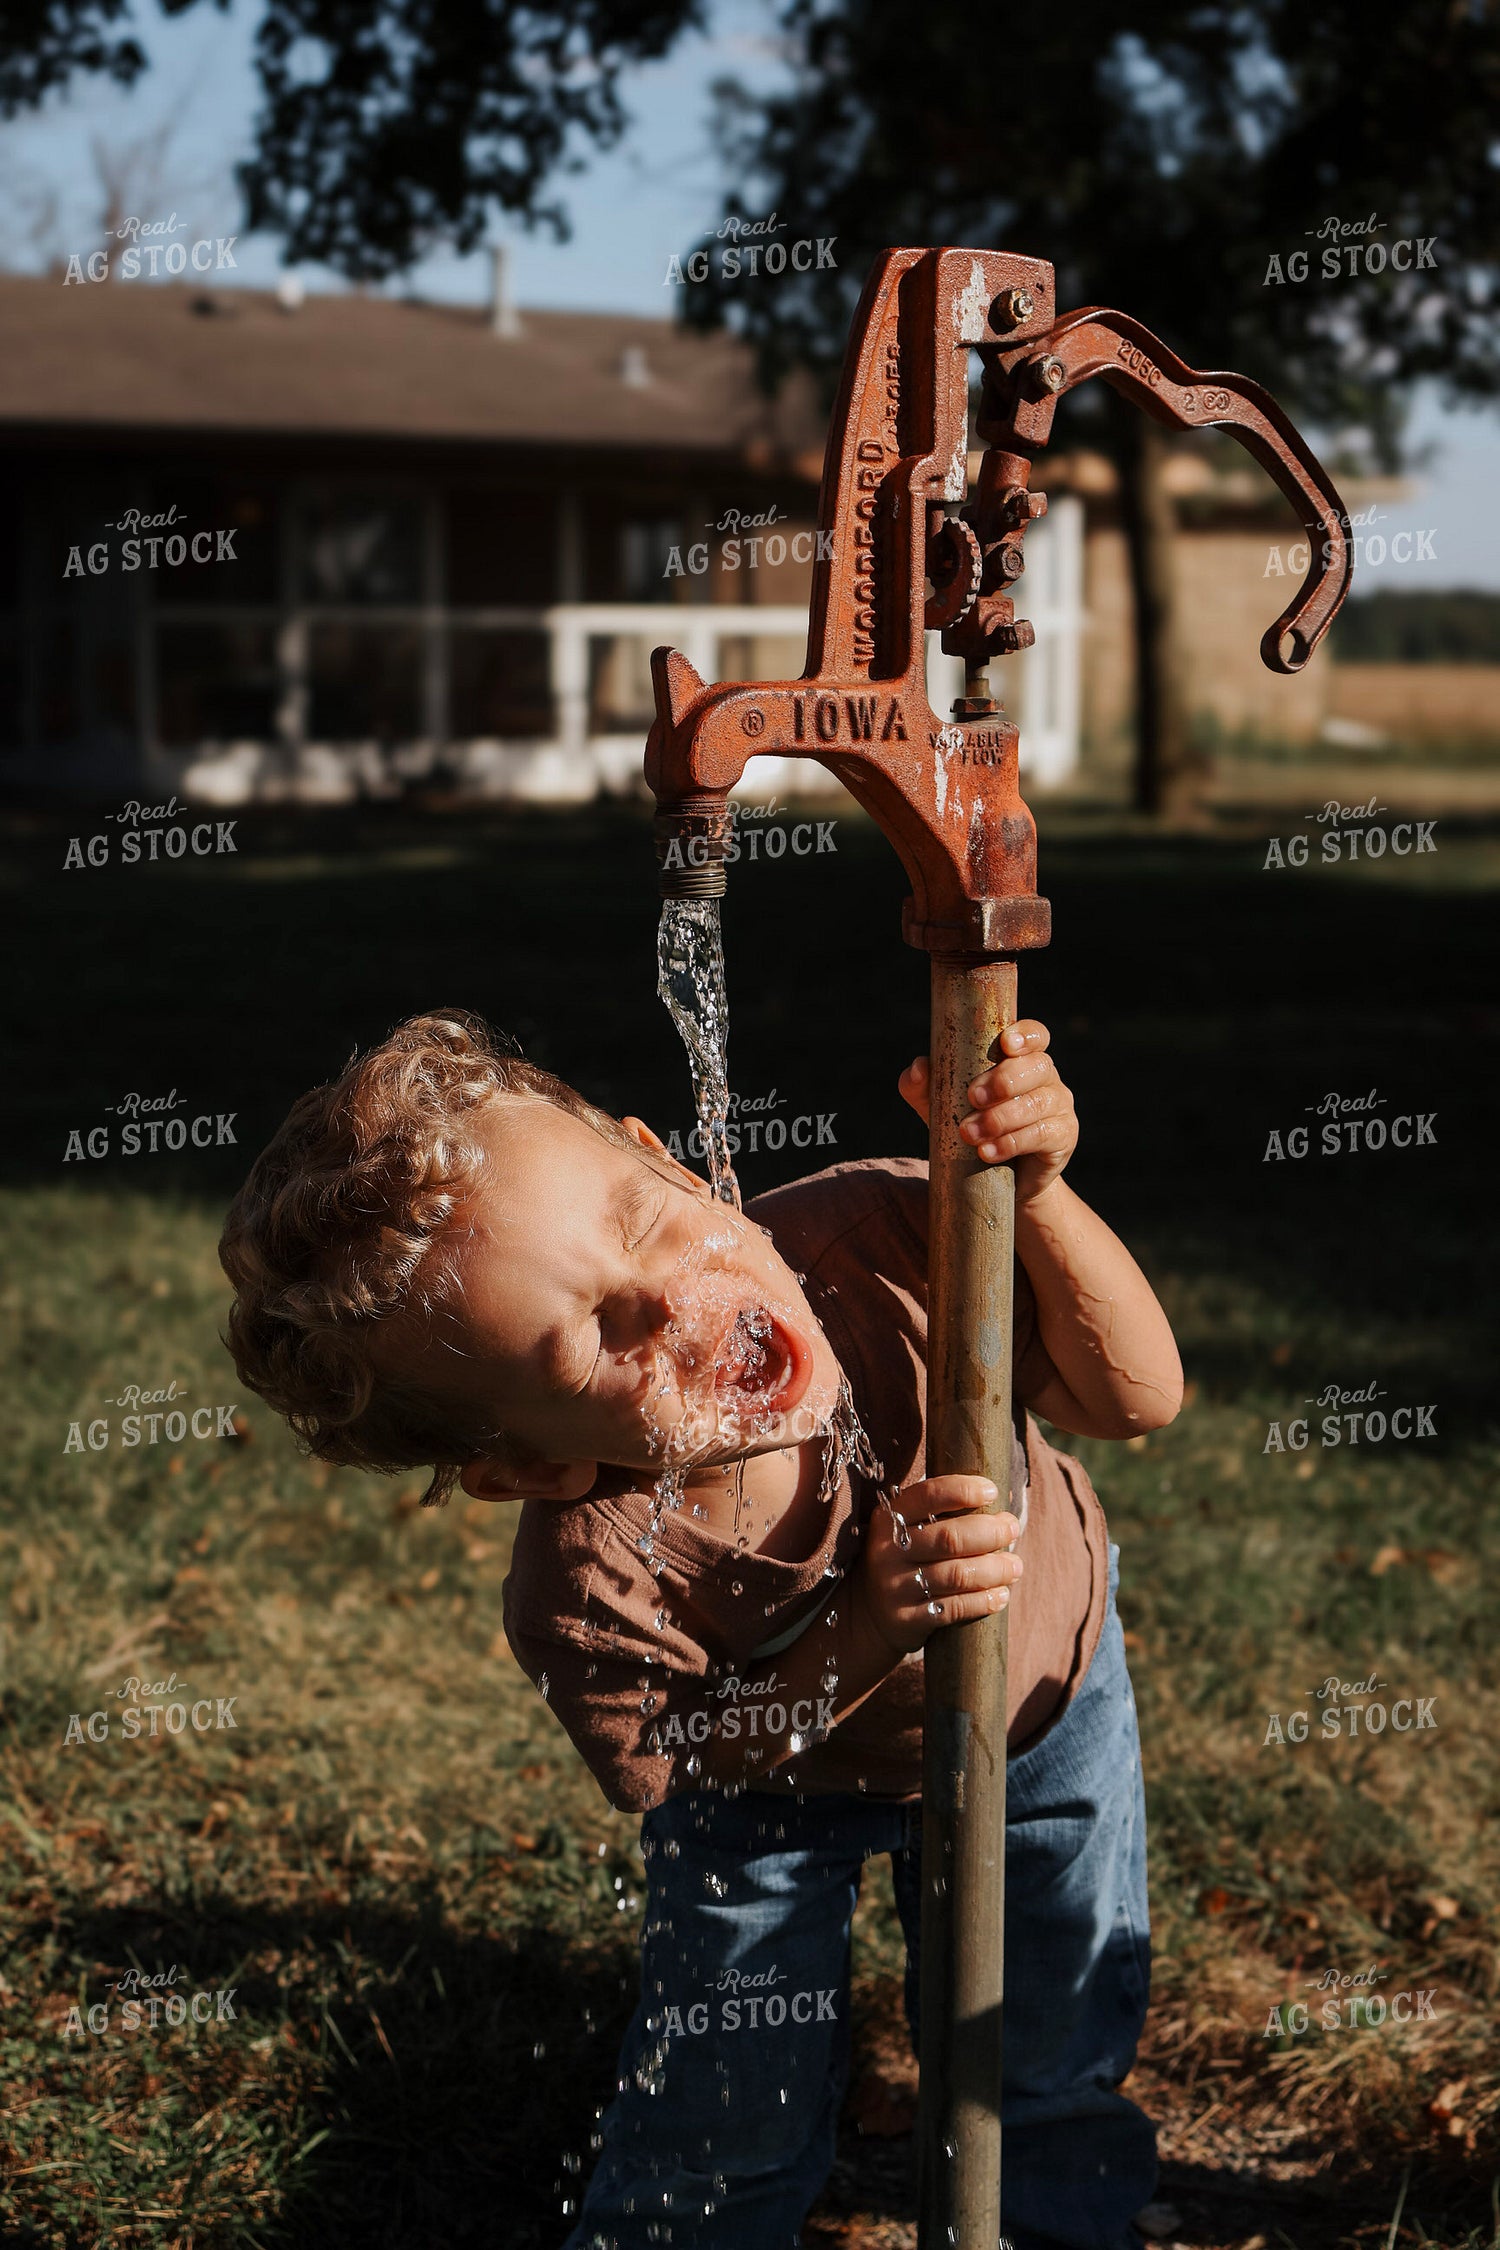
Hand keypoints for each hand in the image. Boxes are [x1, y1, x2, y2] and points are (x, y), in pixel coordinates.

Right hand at [853, 1475, 1022, 1655]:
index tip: (992, 1492)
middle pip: (950, 1538)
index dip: (963, 1490)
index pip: (928, 1495)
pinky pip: (955, 1608)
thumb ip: (939, 1517)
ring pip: (957, 1575)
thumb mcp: (905, 1532)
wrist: (868, 1613)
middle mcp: (888, 1551)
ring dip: (995, 1569)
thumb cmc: (903, 1561)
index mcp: (888, 1520)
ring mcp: (895, 1587)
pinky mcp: (907, 1619)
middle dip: (990, 1532)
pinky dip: (984, 1601)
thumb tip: (996, 1508)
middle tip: (1011, 1530)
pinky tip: (1001, 1595)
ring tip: (1014, 1566)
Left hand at [899, 1019, 1077, 1205]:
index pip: (1035, 1035)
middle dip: (1003, 1080)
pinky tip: (987, 1152)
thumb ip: (925, 1086)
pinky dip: (1011, 1142)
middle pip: (1038, 1066)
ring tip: (969, 1133)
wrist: (997, 1181)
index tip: (1005, 1045)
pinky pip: (1043, 1134)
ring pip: (1039, 1102)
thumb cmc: (970, 1129)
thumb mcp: (942, 1108)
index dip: (1025, 1035)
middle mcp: (1046, 1077)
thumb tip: (918, 1067)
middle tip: (972, 1097)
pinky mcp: (1063, 1137)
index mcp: (1021, 1059)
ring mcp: (1059, 1106)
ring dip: (1001, 1117)